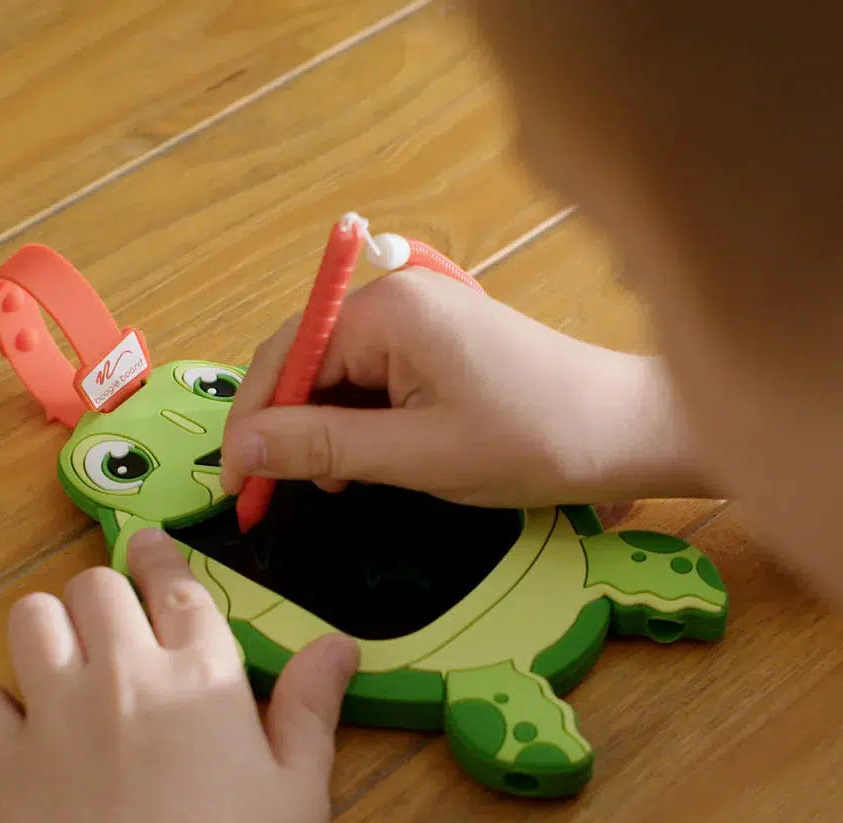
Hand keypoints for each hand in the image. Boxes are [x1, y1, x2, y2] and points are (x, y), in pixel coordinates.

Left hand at [0, 529, 358, 822]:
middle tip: (117, 621)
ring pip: (31, 619)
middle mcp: (124, 674)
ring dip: (50, 627)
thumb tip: (338, 646)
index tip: (153, 547)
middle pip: (95, 586)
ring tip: (68, 658)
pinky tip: (20, 726)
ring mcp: (56, 714)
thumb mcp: (301, 790)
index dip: (165, 559)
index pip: (178, 588)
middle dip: (107, 592)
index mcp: (201, 676)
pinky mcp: (5, 764)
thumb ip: (312, 706)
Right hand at [220, 266, 709, 506]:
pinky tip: (360, 460)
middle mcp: (397, 297)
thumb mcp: (416, 455)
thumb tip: (246, 448)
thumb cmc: (534, 439)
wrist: (623, 430)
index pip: (287, 356)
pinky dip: (353, 421)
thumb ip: (323, 448)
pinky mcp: (433, 339)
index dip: (253, 422)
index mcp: (389, 310)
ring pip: (333, 372)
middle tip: (270, 490)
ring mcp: (417, 315)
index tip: (235, 481)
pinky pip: (368, 376)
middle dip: (283, 426)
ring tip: (329, 483)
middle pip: (304, 358)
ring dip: (319, 428)